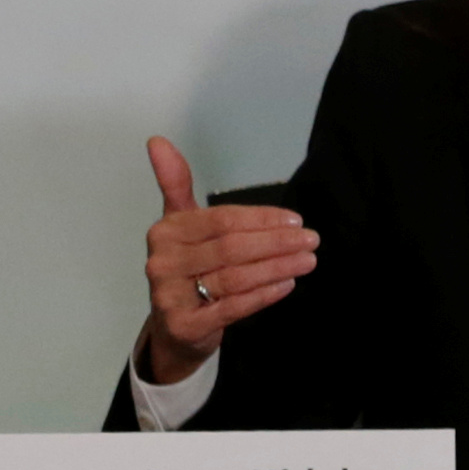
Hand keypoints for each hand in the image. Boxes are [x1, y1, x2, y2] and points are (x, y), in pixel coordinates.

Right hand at [137, 136, 316, 385]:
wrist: (173, 329)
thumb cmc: (187, 269)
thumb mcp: (181, 224)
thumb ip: (175, 182)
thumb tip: (157, 140)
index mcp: (166, 231)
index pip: (222, 220)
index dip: (261, 219)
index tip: (295, 220)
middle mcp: (163, 262)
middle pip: (231, 247)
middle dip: (276, 243)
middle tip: (311, 240)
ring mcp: (170, 296)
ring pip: (235, 277)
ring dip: (277, 267)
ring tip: (307, 261)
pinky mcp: (184, 325)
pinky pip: (232, 307)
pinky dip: (263, 295)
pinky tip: (287, 285)